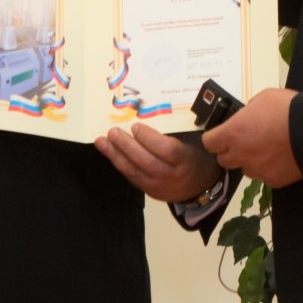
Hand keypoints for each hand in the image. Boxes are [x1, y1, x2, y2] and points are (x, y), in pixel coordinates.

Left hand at [95, 122, 222, 202]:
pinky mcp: (150, 192)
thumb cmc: (196, 156)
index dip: (150, 139)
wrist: (200, 186)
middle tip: (113, 132)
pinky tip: (109, 153)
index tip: (136, 126)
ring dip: (116, 156)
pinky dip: (119, 164)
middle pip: (147, 162)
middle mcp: (173, 176)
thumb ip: (178, 131)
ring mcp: (160, 186)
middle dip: (127, 146)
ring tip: (102, 142)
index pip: (168, 151)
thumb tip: (152, 110)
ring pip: (135, 172)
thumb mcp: (195, 143)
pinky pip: (132, 178)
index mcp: (186, 160)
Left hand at [202, 88, 302, 187]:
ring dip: (250, 161)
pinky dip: (270, 169)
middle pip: (224, 160)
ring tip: (267, 150)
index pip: (209, 143)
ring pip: (245, 169)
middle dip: (231, 151)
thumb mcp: (263, 98)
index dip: (214, 138)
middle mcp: (241, 155)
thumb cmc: (288, 109)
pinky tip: (282, 159)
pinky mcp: (274, 181)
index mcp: (233, 133)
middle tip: (245, 142)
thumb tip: (247, 117)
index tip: (221, 135)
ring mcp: (257, 170)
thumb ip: (249, 110)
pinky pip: (266, 177)